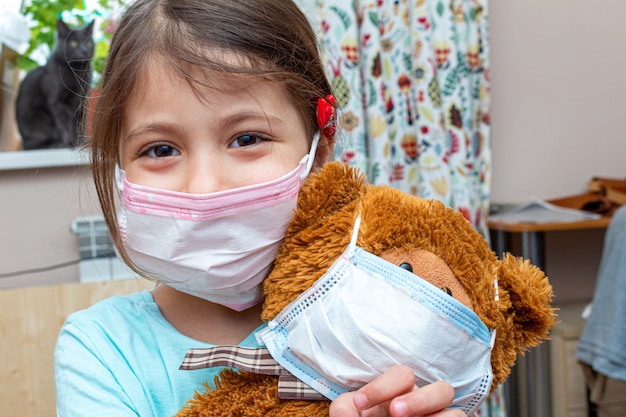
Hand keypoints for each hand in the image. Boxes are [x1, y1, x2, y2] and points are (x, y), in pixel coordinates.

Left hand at [329, 365, 464, 416]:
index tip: (359, 403)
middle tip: (394, 412)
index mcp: (402, 392)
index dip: (382, 387)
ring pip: (457, 413)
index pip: (403, 375)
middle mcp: (426, 406)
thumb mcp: (349, 416)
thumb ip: (344, 410)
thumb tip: (347, 411)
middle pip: (443, 389)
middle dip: (419, 400)